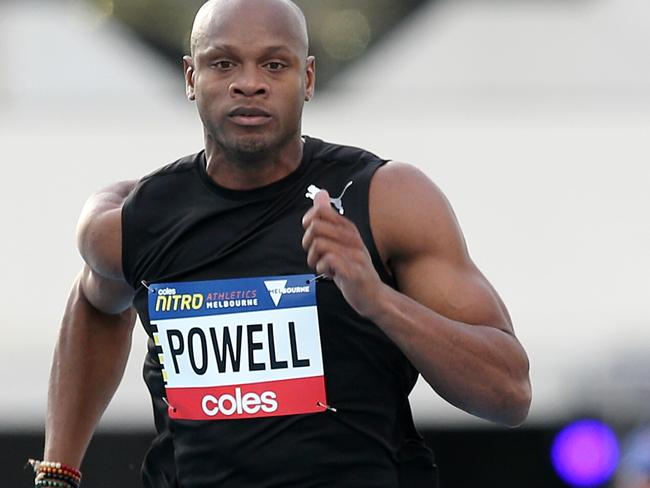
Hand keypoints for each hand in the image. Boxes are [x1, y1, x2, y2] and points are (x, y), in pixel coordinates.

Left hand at [302, 190, 383, 317]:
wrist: (373, 296)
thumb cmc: (354, 268)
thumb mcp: (342, 240)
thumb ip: (329, 218)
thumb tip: (320, 193)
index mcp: (349, 229)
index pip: (322, 211)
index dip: (309, 220)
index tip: (311, 234)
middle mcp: (353, 238)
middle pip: (315, 227)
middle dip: (307, 242)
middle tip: (314, 254)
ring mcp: (355, 255)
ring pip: (319, 244)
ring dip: (313, 258)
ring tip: (321, 265)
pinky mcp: (353, 271)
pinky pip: (328, 260)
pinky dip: (321, 268)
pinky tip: (328, 273)